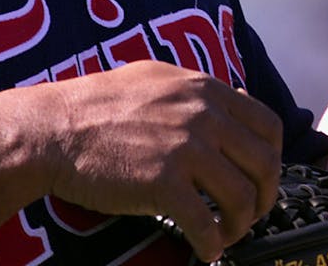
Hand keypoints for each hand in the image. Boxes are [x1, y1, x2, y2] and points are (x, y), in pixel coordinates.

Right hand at [41, 60, 282, 261]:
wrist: (54, 129)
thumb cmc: (98, 105)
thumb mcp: (158, 78)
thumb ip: (198, 91)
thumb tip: (235, 99)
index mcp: (206, 90)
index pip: (268, 125)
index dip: (273, 158)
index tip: (261, 178)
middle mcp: (204, 116)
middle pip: (264, 163)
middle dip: (264, 196)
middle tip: (250, 213)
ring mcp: (186, 149)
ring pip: (241, 196)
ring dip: (241, 224)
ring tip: (225, 234)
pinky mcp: (163, 183)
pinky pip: (205, 223)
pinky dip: (212, 244)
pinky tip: (205, 250)